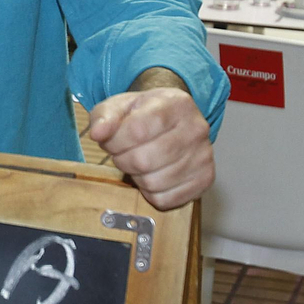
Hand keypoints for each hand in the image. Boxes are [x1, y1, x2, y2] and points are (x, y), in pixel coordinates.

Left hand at [86, 87, 213, 210]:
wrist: (172, 121)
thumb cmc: (144, 114)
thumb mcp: (120, 106)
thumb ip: (104, 116)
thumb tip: (98, 133)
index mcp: (177, 104)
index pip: (137, 130)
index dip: (115, 142)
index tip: (110, 142)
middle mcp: (197, 129)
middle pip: (145, 160)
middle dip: (123, 160)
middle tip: (123, 153)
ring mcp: (204, 156)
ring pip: (154, 183)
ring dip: (136, 177)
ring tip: (138, 162)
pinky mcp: (205, 180)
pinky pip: (166, 199)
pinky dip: (150, 193)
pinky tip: (152, 175)